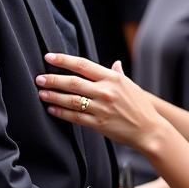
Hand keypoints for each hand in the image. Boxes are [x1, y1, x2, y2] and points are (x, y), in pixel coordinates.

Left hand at [37, 54, 163, 149]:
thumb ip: (119, 74)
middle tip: (39, 78)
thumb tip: (115, 63)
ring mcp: (101, 108)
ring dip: (54, 96)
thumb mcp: (131, 86)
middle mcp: (106, 91)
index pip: (83, 65)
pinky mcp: (98, 124)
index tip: (49, 57)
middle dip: (53, 79)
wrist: (149, 130)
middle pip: (73, 82)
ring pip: (71, 100)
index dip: (64, 60)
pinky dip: (62, 113)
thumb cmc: (140, 106)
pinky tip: (52, 109)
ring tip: (42, 93)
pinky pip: (75, 117)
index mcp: (113, 78)